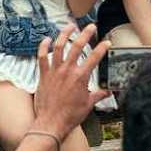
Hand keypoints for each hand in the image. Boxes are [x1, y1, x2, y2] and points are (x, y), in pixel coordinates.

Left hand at [32, 25, 110, 139]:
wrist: (51, 123)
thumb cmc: (69, 116)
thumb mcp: (88, 105)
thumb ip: (99, 95)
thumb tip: (108, 92)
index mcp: (81, 77)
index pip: (95, 58)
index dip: (102, 48)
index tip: (106, 42)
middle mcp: (67, 71)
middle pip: (77, 46)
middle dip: (85, 33)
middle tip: (90, 27)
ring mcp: (54, 71)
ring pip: (59, 47)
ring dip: (65, 34)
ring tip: (70, 26)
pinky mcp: (43, 75)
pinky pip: (42, 57)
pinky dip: (44, 46)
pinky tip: (47, 39)